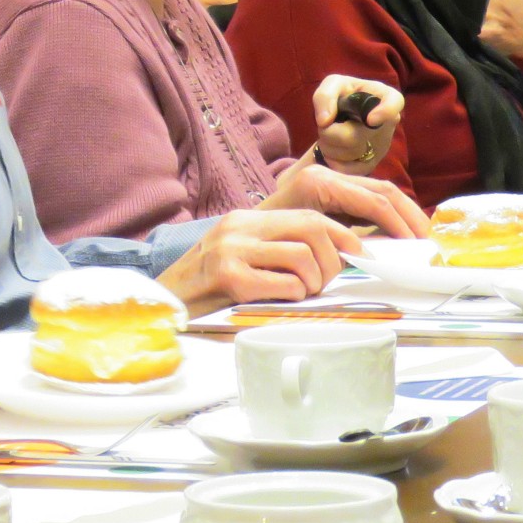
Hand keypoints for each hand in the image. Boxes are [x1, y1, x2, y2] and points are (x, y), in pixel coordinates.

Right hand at [158, 209, 363, 314]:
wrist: (162, 306)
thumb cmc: (206, 290)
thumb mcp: (240, 257)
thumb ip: (276, 251)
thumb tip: (332, 259)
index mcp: (247, 220)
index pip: (310, 216)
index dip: (343, 237)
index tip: (360, 257)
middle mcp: (240, 228)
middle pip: (313, 229)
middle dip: (334, 261)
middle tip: (326, 283)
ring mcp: (233, 251)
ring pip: (304, 258)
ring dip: (313, 283)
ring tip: (298, 295)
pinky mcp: (229, 279)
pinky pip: (285, 285)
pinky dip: (293, 297)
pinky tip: (277, 303)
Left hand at [261, 162, 428, 237]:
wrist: (242, 234)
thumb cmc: (269, 240)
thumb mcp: (308, 242)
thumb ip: (344, 243)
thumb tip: (383, 251)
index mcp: (320, 183)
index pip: (374, 201)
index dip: (400, 224)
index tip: (417, 245)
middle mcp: (328, 174)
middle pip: (383, 190)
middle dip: (409, 215)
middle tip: (427, 241)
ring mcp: (331, 179)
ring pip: (380, 192)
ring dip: (403, 214)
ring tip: (420, 237)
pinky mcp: (333, 189)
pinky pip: (369, 198)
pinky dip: (389, 215)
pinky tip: (400, 233)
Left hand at [310, 76, 402, 172]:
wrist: (341, 118)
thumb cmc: (341, 96)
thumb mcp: (332, 85)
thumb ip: (325, 96)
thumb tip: (325, 121)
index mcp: (382, 97)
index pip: (395, 102)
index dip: (386, 112)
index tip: (370, 119)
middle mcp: (387, 123)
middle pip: (354, 137)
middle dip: (329, 132)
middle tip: (326, 125)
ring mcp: (381, 147)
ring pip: (347, 154)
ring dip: (328, 146)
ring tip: (330, 135)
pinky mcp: (371, 165)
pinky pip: (346, 169)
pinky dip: (331, 160)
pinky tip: (333, 149)